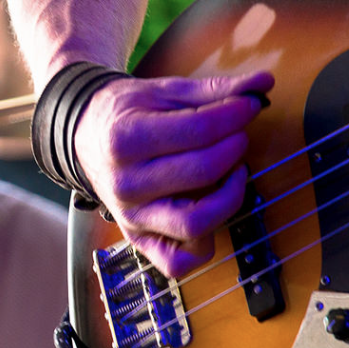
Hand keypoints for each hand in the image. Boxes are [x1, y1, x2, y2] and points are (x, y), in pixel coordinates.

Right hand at [74, 71, 273, 277]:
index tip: (250, 105)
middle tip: (237, 136)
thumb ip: (214, 90)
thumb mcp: (164, 91)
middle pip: (203, 172)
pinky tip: (210, 211)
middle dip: (234, 148)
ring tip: (232, 173)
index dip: (236, 115)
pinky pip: (177, 262)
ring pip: (196, 223)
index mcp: (125, 139)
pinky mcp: (137, 238)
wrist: (85, 138)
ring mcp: (131, 216)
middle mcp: (125, 183)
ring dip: (230, 197)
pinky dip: (203, 246)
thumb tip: (263, 84)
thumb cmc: (126, 114)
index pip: (199, 130)